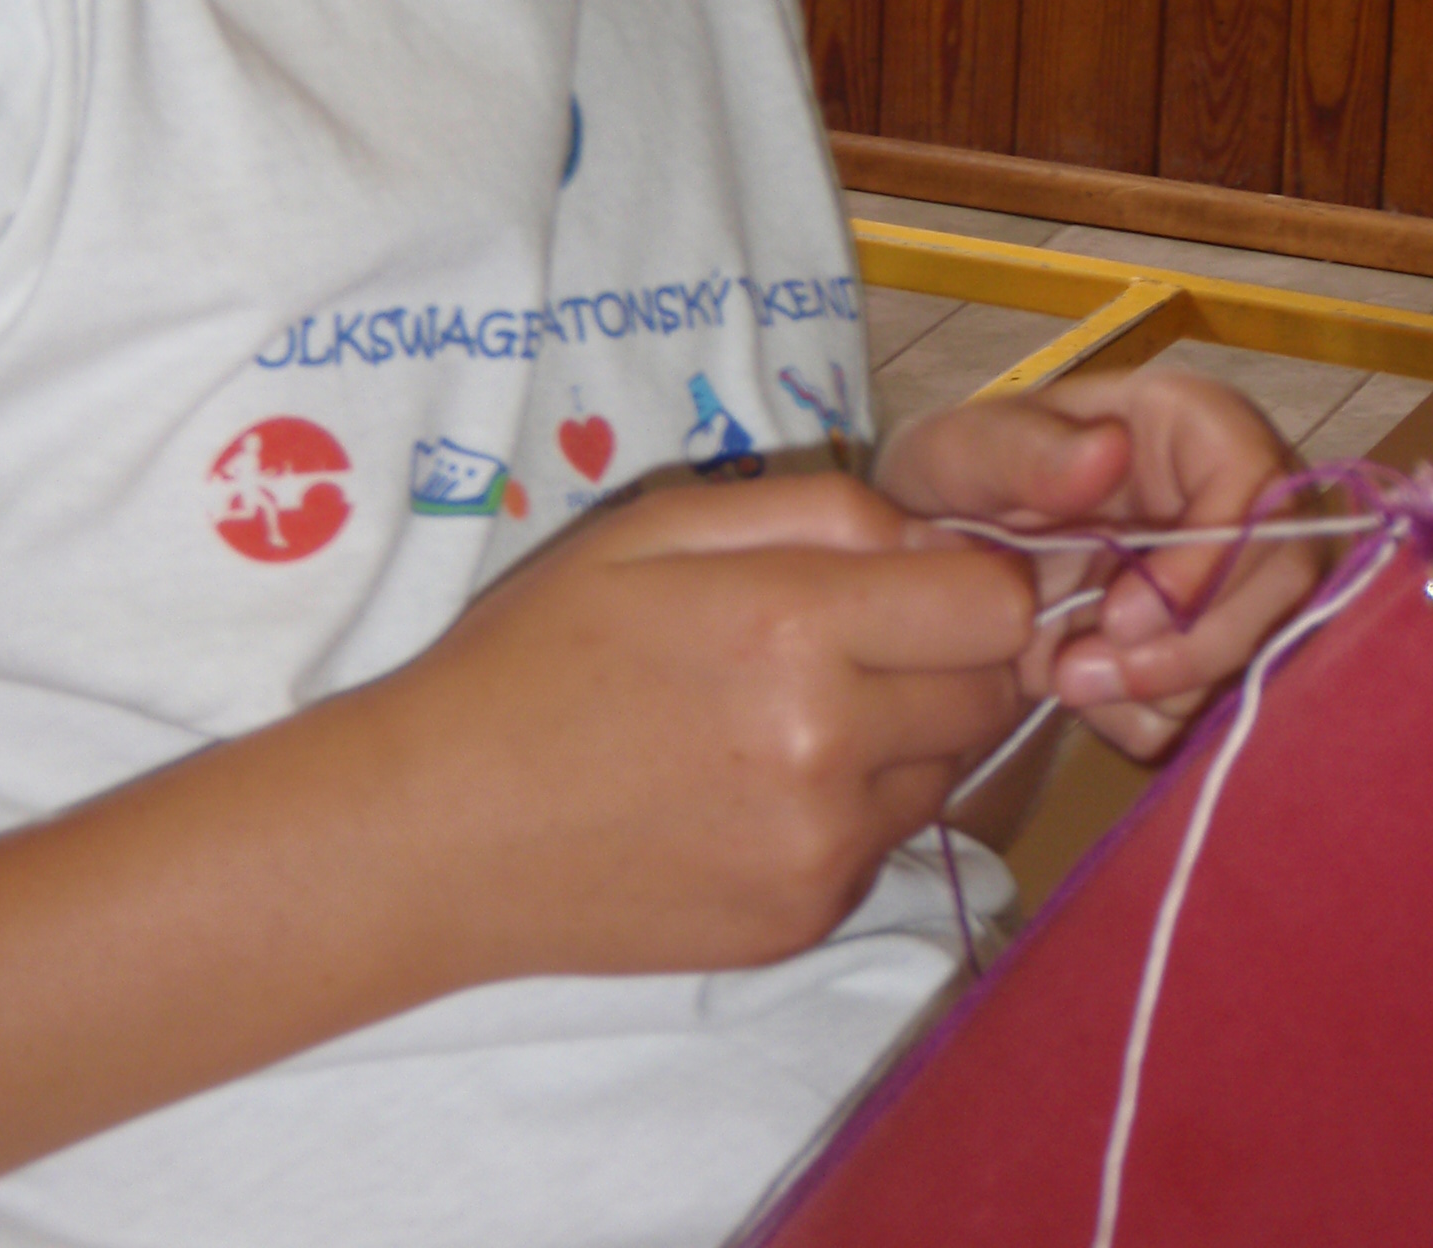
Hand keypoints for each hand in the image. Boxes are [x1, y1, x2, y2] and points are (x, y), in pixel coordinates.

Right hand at [374, 473, 1034, 983]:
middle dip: (954, 653)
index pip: (996, 605)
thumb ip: (819, 509)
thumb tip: (935, 536)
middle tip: (866, 638)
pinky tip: (760, 785)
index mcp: (795, 627)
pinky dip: (857, 807)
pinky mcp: (805, 922)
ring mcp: (821, 850)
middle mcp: (829, 747)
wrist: (436, 831)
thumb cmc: (538, 652)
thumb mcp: (658, 526)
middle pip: (993, 690)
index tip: (930, 575)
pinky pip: (888, 841)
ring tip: (799, 711)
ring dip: (910, 732)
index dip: (979, 578)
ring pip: (950, 769)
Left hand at [875, 372, 1323, 760]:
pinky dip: (1158, 719)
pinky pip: (1223, 704)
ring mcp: (1233, 579)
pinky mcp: (1214, 649)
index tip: (1123, 614)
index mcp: (1185, 426)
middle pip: (1286, 577)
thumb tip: (1110, 450)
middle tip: (1083, 669)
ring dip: (1172, 689)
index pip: (1257, 480)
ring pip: (1268, 648)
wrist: (935, 568)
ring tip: (1066, 679)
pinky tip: (1090, 697)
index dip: (1213, 556)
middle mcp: (1232, 498)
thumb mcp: (960, 455)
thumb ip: (1024, 451)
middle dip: (1195, 643)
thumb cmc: (955, 486)